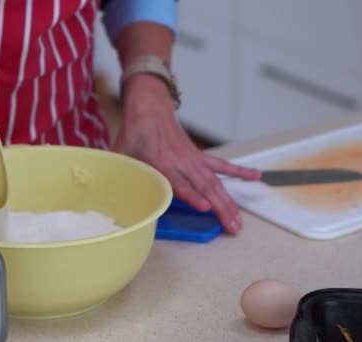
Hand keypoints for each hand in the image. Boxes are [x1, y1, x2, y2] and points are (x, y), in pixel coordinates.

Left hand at [114, 74, 260, 233]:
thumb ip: (119, 173)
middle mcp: (181, 161)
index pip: (178, 181)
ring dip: (228, 202)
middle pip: (204, 186)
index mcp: (160, 160)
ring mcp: (193, 158)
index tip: (205, 207)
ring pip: (215, 182)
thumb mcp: (121, 152)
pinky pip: (221, 165)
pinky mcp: (199, 156)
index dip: (191, 195)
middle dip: (220, 208)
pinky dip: (238, 171)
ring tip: (239, 222)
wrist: (149, 106)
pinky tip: (255, 177)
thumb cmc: (134, 131)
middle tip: (232, 228)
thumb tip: (106, 191)